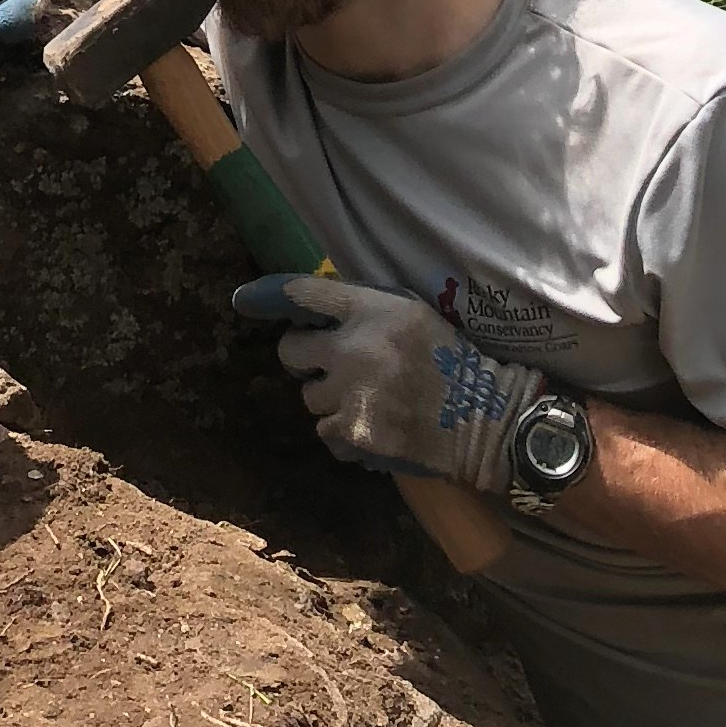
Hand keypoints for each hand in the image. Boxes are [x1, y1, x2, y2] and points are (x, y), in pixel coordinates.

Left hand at [230, 273, 545, 496]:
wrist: (482, 420)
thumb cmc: (450, 362)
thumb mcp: (412, 314)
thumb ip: (365, 309)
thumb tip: (314, 312)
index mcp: (374, 310)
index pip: (305, 292)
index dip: (268, 295)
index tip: (243, 301)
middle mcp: (356, 347)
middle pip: (291, 350)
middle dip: (305, 360)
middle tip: (331, 367)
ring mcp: (351, 393)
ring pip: (309, 397)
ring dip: (329, 400)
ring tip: (367, 401)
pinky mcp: (353, 434)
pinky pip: (325, 432)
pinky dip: (343, 433)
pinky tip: (374, 426)